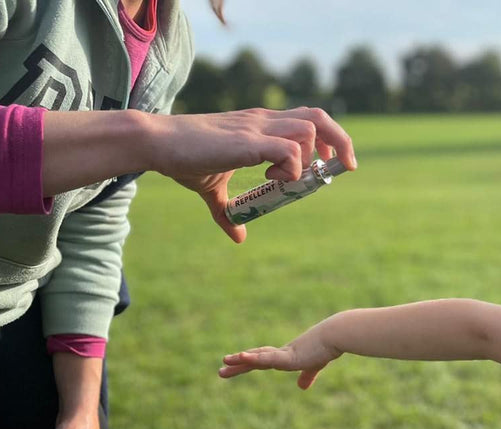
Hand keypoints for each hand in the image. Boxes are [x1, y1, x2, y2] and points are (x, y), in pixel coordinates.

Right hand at [153, 107, 355, 242]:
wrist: (158, 144)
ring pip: (309, 131)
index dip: (329, 138)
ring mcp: (258, 129)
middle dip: (339, 143)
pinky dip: (292, 168)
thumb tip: (239, 237)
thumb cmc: (184, 160)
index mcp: (262, 125)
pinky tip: (273, 179)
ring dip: (308, 159)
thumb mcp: (213, 190)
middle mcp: (265, 122)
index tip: (328, 164)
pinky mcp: (249, 142)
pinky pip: (290, 151)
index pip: (309, 119)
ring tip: (285, 179)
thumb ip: (228, 212)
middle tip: (342, 168)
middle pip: (320, 118)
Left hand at [219, 321, 340, 388]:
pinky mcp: (289, 357)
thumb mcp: (314, 366)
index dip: (247, 364)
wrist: (336, 335)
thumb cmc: (326, 347)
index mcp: (285, 356)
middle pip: (254, 359)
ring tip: (224, 362)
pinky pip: (268, 359)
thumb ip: (307, 376)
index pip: (262, 361)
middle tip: (220, 370)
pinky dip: (254, 358)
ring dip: (240, 360)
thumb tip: (301, 387)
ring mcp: (283, 354)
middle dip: (237, 365)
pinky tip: (242, 356)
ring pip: (257, 358)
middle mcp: (280, 353)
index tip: (233, 365)